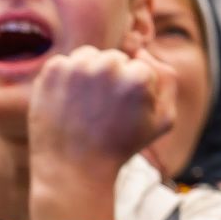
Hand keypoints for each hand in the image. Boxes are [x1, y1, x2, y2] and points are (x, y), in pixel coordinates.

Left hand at [27, 47, 174, 219]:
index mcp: (138, 76)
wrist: (74, 169)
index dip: (133, 92)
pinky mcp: (53, 70)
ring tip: (86, 108)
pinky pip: (65, 64)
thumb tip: (142, 50)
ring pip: (89, 56)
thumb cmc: (121, 146)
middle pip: (114, 58)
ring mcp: (78, 66)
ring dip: (89, 75)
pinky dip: (65, 82)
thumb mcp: (162, 120)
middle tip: (102, 113)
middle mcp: (108, 65)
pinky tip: (68, 106)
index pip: (139, 67)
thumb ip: (167, 79)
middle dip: (111, 79)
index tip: (123, 115)